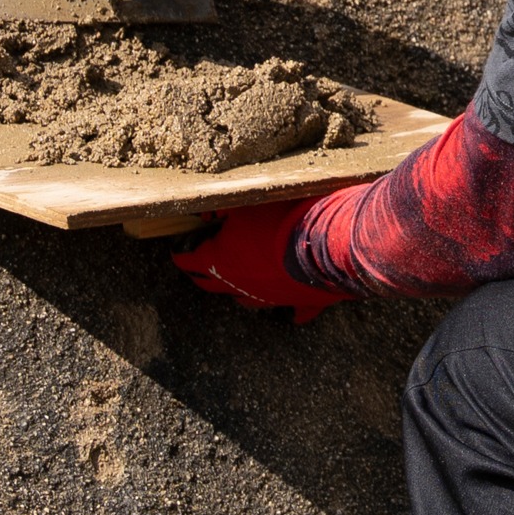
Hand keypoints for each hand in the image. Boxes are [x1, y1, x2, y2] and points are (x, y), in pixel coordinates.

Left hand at [173, 197, 343, 313]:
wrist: (332, 239)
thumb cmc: (285, 215)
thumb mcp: (246, 201)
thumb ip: (222, 208)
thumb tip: (206, 213)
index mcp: (220, 260)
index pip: (187, 259)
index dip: (181, 250)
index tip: (181, 243)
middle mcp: (240, 285)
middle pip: (211, 283)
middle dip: (201, 272)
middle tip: (199, 262)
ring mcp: (269, 298)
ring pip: (245, 301)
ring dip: (238, 290)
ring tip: (237, 281)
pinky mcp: (300, 303)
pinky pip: (293, 313)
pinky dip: (289, 309)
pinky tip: (291, 313)